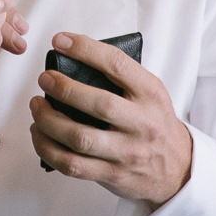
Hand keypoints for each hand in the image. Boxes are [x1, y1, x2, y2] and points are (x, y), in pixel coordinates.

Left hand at [29, 32, 191, 206]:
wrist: (178, 168)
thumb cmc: (155, 123)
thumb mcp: (151, 94)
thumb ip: (122, 78)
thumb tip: (74, 58)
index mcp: (151, 95)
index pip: (117, 65)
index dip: (85, 50)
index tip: (60, 41)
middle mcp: (142, 123)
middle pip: (98, 104)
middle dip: (64, 89)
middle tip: (45, 78)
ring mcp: (127, 152)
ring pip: (80, 138)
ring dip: (49, 120)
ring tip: (37, 106)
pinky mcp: (112, 174)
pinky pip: (72, 165)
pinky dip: (47, 149)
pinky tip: (39, 134)